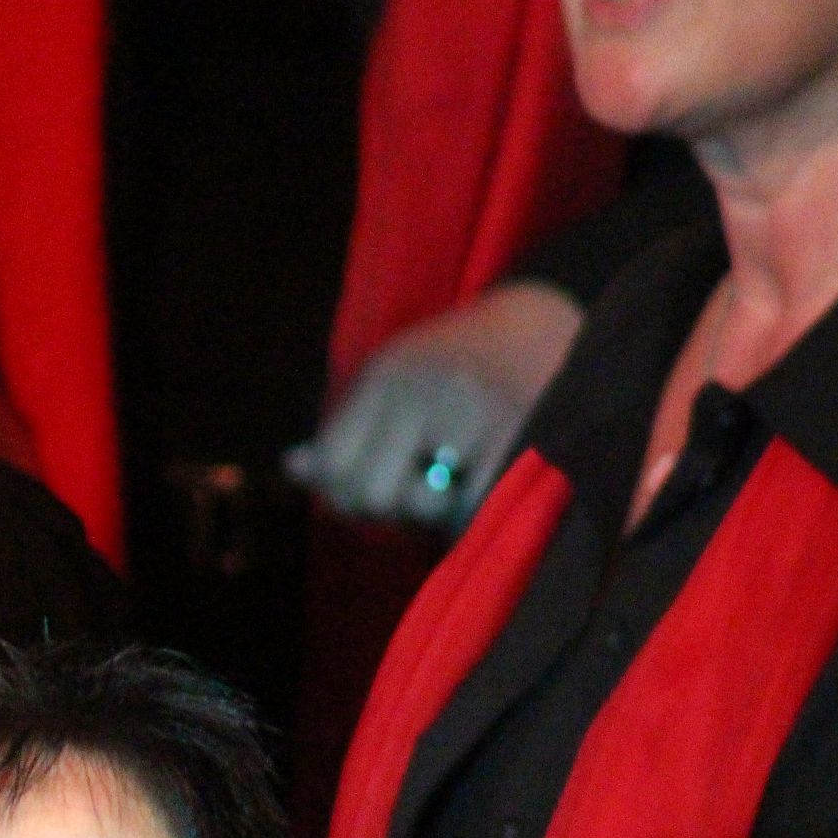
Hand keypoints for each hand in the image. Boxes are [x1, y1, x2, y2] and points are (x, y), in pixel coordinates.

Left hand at [287, 281, 583, 529]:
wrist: (546, 321)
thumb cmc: (457, 369)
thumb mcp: (393, 386)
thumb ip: (345, 434)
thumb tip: (292, 467)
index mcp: (384, 377)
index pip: (333, 466)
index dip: (347, 494)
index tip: (377, 491)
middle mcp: (422, 389)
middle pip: (374, 493)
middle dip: (394, 507)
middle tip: (424, 491)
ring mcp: (472, 408)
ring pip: (426, 506)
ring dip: (439, 514)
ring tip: (457, 486)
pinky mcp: (522, 429)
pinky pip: (476, 505)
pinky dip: (475, 516)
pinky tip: (484, 493)